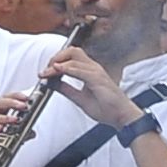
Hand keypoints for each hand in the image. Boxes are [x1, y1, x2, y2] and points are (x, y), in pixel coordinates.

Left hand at [32, 42, 146, 125]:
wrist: (121, 116)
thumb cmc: (107, 108)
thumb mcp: (80, 98)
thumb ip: (67, 89)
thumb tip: (52, 84)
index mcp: (89, 71)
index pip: (71, 56)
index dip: (56, 60)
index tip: (44, 72)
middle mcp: (93, 68)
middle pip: (72, 51)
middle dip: (55, 57)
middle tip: (45, 70)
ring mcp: (96, 72)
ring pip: (74, 57)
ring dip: (57, 62)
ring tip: (47, 72)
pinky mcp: (98, 79)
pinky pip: (80, 69)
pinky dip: (66, 68)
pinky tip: (57, 71)